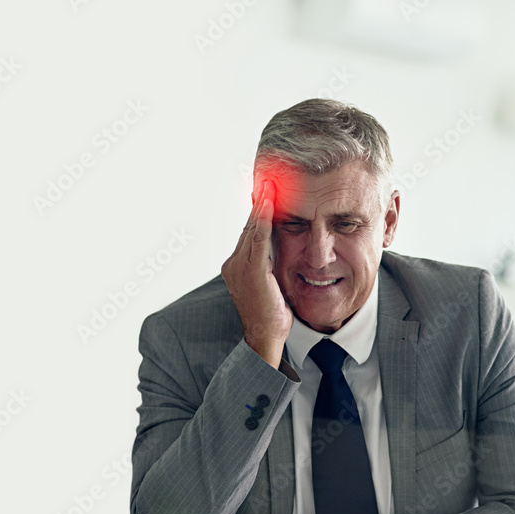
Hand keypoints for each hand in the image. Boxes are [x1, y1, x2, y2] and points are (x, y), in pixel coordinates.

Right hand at [221, 180, 292, 367]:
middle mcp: (234, 263)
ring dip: (262, 202)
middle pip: (248, 224)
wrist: (266, 338)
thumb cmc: (272, 316)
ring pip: (251, 226)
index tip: (267, 189)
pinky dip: (263, 216)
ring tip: (271, 180)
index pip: (249, 231)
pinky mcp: (252, 270)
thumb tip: (281, 248)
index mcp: (237, 266)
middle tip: (269, 176)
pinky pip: (258, 236)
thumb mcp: (271, 285)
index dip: (258, 210)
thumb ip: (270, 265)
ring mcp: (240, 266)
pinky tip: (270, 200)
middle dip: (259, 200)